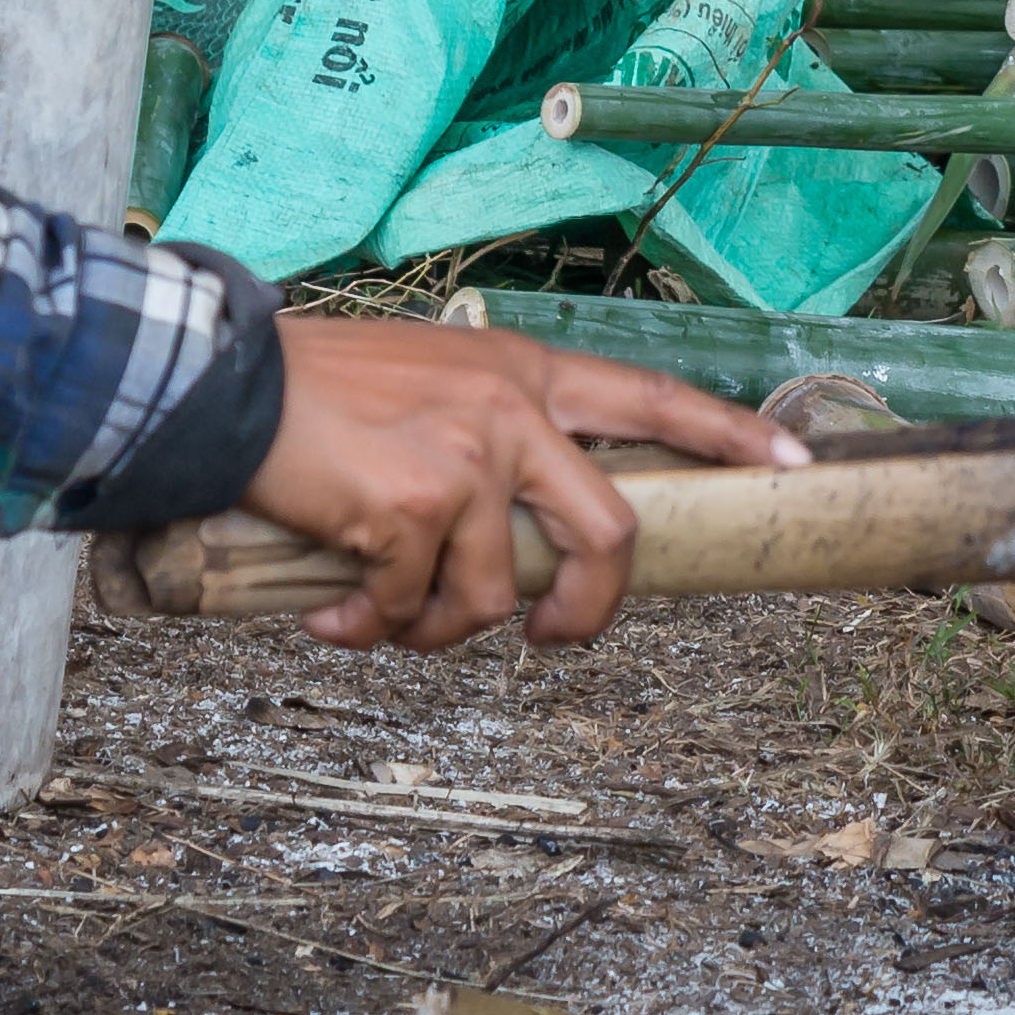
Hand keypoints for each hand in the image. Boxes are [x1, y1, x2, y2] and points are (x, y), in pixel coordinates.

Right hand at [242, 317, 796, 650]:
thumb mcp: (429, 381)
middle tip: (548, 641)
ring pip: (496, 595)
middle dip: (591, 612)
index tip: (792, 467)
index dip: (730, 437)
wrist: (223, 383)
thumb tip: (510, 536)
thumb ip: (487, 432)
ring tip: (383, 621)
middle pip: (612, 532)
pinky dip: (374, 631)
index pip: (653, 400)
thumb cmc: (314, 392)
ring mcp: (468, 458)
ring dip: (436, 631)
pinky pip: (415, 607)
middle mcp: (511, 409)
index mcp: (524, 373)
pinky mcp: (414, 505)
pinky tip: (334, 622)